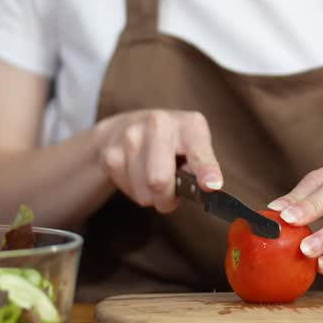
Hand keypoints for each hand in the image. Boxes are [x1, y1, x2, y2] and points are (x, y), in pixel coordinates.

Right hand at [93, 110, 222, 213]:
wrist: (127, 126)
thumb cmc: (171, 144)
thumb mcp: (193, 148)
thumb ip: (201, 167)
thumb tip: (206, 187)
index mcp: (188, 124)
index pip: (197, 152)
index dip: (205, 170)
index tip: (211, 185)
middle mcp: (158, 124)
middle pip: (159, 180)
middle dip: (167, 199)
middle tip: (170, 194)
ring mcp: (130, 137)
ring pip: (144, 193)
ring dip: (152, 196)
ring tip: (153, 176)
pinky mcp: (111, 153)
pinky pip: (129, 192)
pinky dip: (137, 191)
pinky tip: (138, 174)